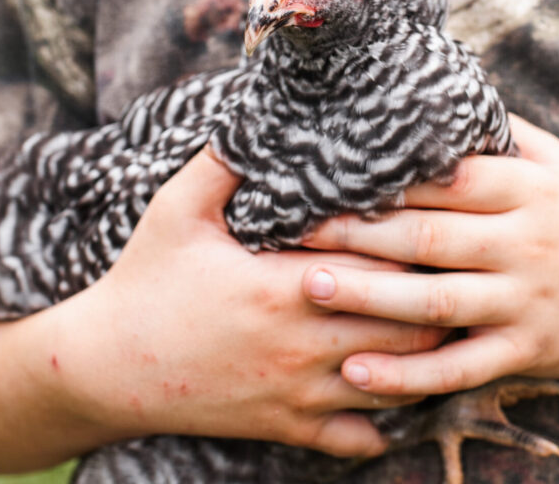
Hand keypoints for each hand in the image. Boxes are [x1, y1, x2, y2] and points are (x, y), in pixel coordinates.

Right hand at [54, 148, 443, 458]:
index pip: (380, 265)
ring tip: (440, 322)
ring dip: (421, 356)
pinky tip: (394, 386)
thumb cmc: (145, 279)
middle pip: (406, 326)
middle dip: (433, 299)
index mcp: (283, 287)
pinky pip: (361, 439)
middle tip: (450, 271)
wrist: (107, 367)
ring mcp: (298, 393)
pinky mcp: (287, 427)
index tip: (427, 223)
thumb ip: (221, 163)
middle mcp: (302, 345)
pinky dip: (387, 419)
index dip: (411, 244)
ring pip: (396, 383)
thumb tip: (258, 118)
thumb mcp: (176, 210)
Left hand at [302, 115, 558, 397]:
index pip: (448, 180)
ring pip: (436, 302)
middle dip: (358, 233)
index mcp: (526, 191)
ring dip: (370, 297)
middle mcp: (522, 244)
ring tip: (312, 286)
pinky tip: (359, 372)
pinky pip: (461, 367)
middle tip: (295, 227)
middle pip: (429, 237)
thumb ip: (503, 135)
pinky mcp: (527, 351)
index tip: (330, 173)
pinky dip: (409, 374)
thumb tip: (441, 97)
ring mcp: (524, 301)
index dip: (387, 177)